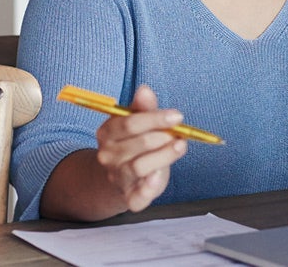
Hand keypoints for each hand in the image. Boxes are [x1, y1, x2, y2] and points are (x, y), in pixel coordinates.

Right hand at [93, 85, 187, 211]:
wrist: (121, 177)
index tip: (177, 116)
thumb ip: (143, 108)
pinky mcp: (129, 196)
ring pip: (140, 166)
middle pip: (139, 144)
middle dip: (163, 137)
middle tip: (179, 134)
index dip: (155, 118)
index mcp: (107, 133)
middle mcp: (108, 155)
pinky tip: (158, 178)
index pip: (129, 123)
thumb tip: (145, 89)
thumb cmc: (134, 145)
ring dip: (165, 156)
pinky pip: (137, 196)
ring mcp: (117, 177)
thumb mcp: (138, 123)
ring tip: (180, 147)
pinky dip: (148, 189)